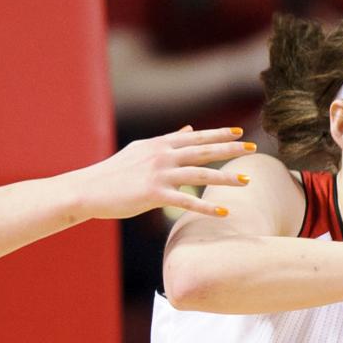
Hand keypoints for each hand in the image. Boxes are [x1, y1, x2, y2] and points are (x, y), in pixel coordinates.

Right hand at [73, 126, 254, 219]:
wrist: (88, 189)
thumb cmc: (114, 173)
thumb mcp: (141, 151)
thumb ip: (166, 141)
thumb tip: (187, 130)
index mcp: (159, 144)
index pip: (195, 137)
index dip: (219, 134)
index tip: (240, 133)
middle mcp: (161, 156)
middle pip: (203, 151)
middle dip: (230, 150)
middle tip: (254, 149)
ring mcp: (158, 174)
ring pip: (199, 174)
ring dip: (225, 178)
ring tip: (247, 181)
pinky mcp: (153, 194)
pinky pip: (185, 201)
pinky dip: (206, 207)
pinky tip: (223, 212)